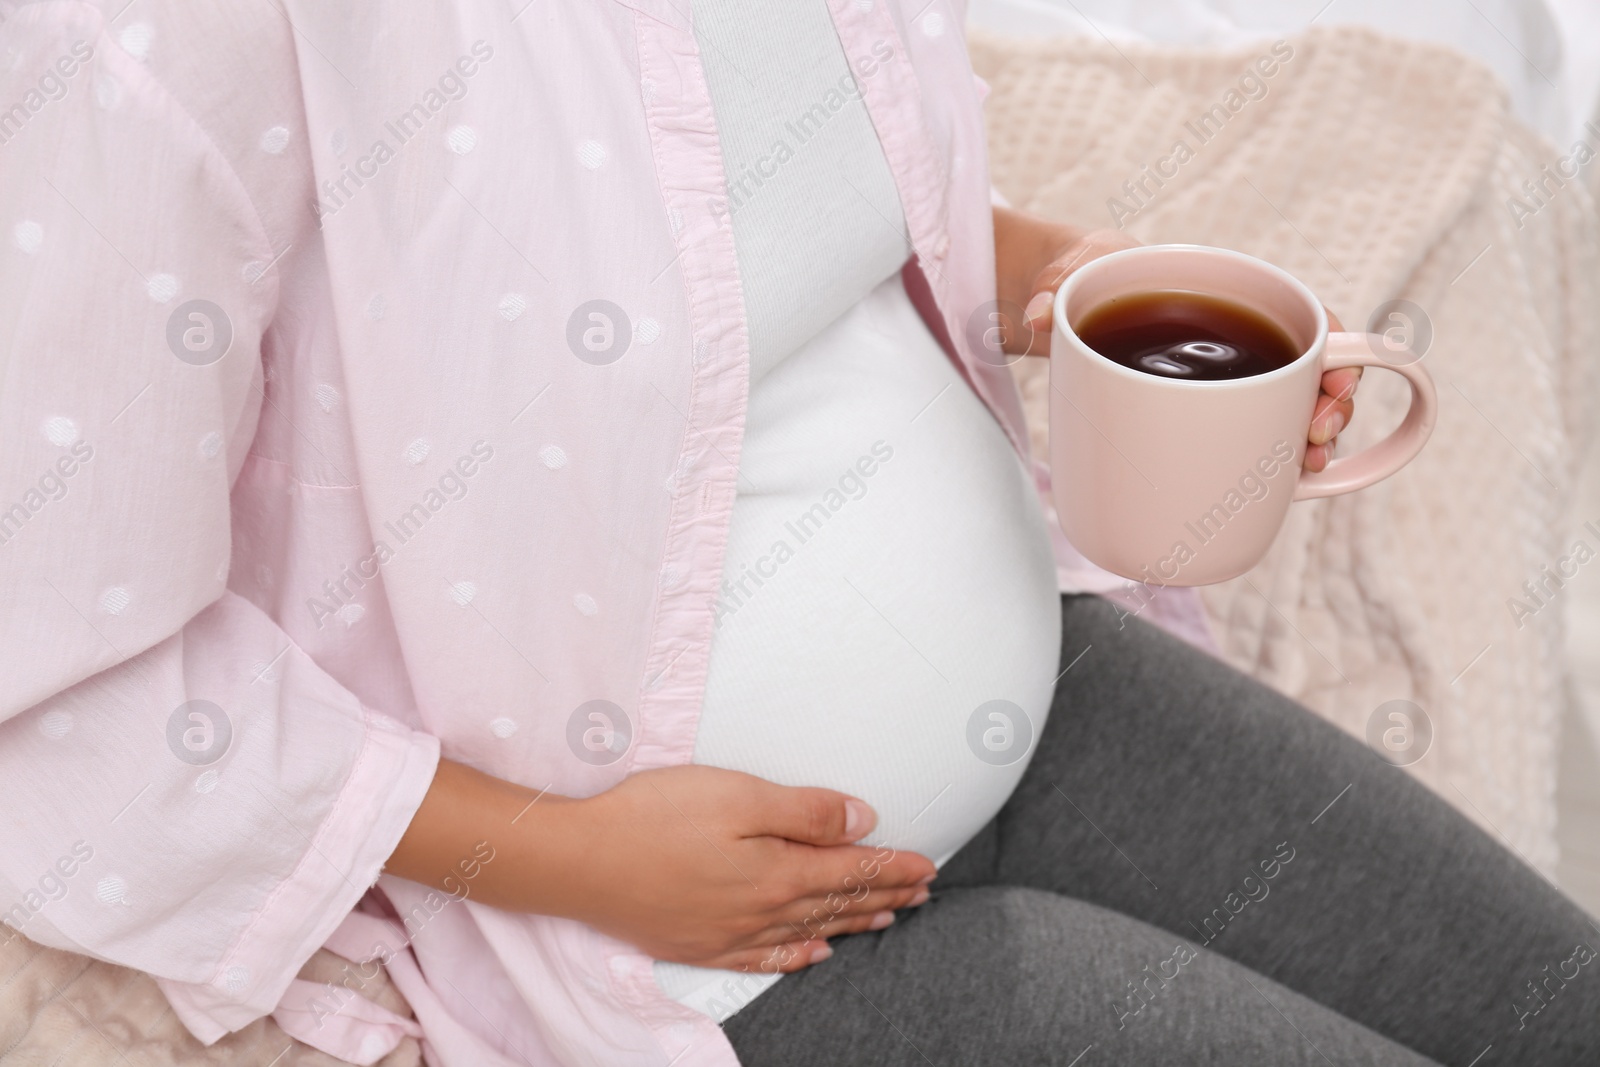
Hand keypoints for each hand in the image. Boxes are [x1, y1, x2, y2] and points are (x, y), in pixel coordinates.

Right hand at [526, 766, 934, 973]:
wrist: (578, 863)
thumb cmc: (652, 818)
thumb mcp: (737, 795)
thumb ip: (804, 812)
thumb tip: (862, 822)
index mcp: (777, 872)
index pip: (852, 871)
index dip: (894, 867)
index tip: (928, 865)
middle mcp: (762, 911)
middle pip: (837, 902)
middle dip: (885, 895)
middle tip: (922, 893)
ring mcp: (730, 933)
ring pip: (809, 930)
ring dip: (852, 923)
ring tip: (886, 919)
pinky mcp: (699, 943)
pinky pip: (764, 957)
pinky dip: (797, 955)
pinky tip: (813, 954)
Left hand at [991, 206, 1359, 470]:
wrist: (1058, 302)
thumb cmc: (1084, 273)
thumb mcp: (1073, 268)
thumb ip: (1059, 284)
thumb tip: (1040, 314)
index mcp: (1226, 297)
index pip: (1310, 319)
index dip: (1340, 349)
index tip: (1333, 380)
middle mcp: (1237, 347)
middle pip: (1314, 375)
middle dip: (1333, 407)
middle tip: (1314, 436)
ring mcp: (1221, 387)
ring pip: (1287, 416)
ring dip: (1309, 444)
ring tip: (1305, 467)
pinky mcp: (1196, 420)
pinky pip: (1246, 444)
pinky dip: (1268, 467)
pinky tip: (1277, 487)